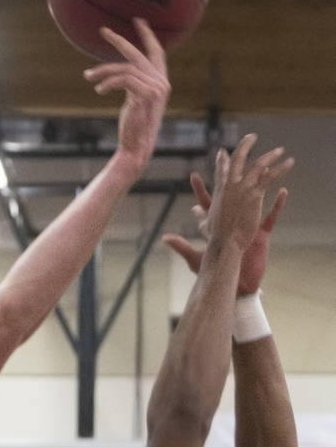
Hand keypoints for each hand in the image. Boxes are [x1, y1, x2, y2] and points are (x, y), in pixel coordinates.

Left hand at [83, 18, 170, 175]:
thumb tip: (118, 72)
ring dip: (102, 70)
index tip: (138, 21)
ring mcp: (156, 88)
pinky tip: (98, 90)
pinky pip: (122, 79)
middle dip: (119, 41)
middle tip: (103, 31)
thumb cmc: (132, 125)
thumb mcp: (134, 99)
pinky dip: (107, 82)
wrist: (136, 145)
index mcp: (160, 82)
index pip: (157, 53)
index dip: (148, 36)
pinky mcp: (146, 94)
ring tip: (88, 76)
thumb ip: (133, 83)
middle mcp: (162, 82)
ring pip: (124, 68)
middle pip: (138, 54)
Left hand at [163, 173, 287, 295]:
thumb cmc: (214, 273)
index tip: (193, 175)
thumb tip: (164, 238)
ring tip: (260, 169)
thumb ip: (182, 247)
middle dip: (228, 180)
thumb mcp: (196, 259)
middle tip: (227, 160)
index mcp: (214, 227)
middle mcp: (231, 223)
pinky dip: (277, 205)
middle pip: (228, 197)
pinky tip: (282, 191)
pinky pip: (270, 217)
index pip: (206, 205)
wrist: (235, 285)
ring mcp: (247, 227)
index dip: (199, 191)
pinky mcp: (261, 235)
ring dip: (255, 187)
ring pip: (252, 202)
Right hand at [175, 134, 292, 257]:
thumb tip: (194, 210)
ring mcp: (242, 188)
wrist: (224, 241)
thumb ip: (200, 215)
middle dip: (244, 145)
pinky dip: (280, 169)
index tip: (223, 151)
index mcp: (218, 192)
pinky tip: (289, 163)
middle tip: (252, 137)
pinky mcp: (254, 195)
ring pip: (257, 165)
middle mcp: (229, 186)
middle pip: (237, 159)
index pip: (220, 171)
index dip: (221, 160)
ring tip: (279, 150)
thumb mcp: (205, 223)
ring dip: (269, 156)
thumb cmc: (215, 237)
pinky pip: (269, 177)